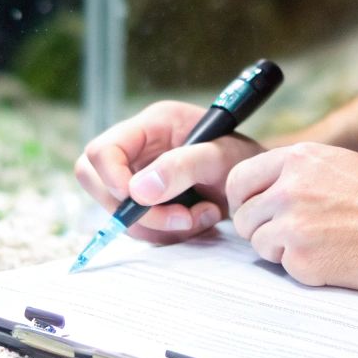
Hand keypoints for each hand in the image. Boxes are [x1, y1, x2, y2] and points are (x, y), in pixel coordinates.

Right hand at [74, 100, 264, 242]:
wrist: (261, 182)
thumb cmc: (246, 159)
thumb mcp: (221, 158)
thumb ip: (182, 167)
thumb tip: (137, 192)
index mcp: (152, 125)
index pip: (102, 150)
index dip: (112, 179)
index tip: (142, 202)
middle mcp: (139, 148)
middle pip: (96, 181)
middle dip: (135, 211)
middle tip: (180, 218)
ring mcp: (140, 175)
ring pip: (117, 211)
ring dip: (159, 225)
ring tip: (203, 215)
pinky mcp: (148, 200)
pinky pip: (138, 227)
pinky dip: (166, 233)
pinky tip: (199, 219)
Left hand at [225, 142, 357, 294]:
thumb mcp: (349, 166)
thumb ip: (307, 175)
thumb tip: (276, 190)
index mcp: (302, 158)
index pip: (241, 178)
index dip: (245, 199)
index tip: (256, 210)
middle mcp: (291, 187)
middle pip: (244, 215)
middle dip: (263, 227)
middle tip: (296, 235)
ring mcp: (294, 225)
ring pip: (259, 244)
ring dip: (283, 250)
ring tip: (326, 246)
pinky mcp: (305, 262)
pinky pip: (285, 269)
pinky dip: (306, 270)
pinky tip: (340, 261)